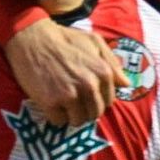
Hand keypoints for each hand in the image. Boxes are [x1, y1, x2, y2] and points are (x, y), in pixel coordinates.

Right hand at [6, 18, 126, 125]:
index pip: (108, 101)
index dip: (96, 99)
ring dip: (70, 115)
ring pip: (78, 121)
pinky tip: (50, 101)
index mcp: (103, 72)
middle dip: (84, 110)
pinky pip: (59, 121)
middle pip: (94, 114)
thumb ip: (112, 63)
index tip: (85, 94)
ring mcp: (70, 95)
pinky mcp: (51, 102)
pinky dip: (54, 115)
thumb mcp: (93, 42)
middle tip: (71, 99)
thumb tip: (126, 84)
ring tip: (61, 101)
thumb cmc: (64, 39)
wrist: (32, 39)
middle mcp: (89, 85)